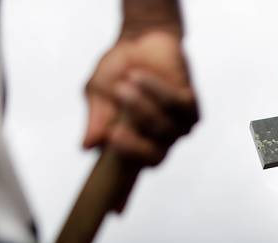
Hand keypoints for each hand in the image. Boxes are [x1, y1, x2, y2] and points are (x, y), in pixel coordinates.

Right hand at [83, 29, 198, 171]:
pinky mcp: (191, 107)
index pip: (135, 166)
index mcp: (134, 147)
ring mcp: (178, 127)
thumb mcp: (98, 92)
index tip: (112, 137)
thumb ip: (97, 118)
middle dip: (136, 124)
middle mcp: (159, 143)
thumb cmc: (116, 71)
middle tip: (118, 95)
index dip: (127, 156)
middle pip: (155, 153)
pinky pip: (177, 105)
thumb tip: (86, 147)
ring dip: (143, 103)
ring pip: (165, 126)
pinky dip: (157, 90)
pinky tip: (139, 76)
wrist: (138, 41)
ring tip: (126, 80)